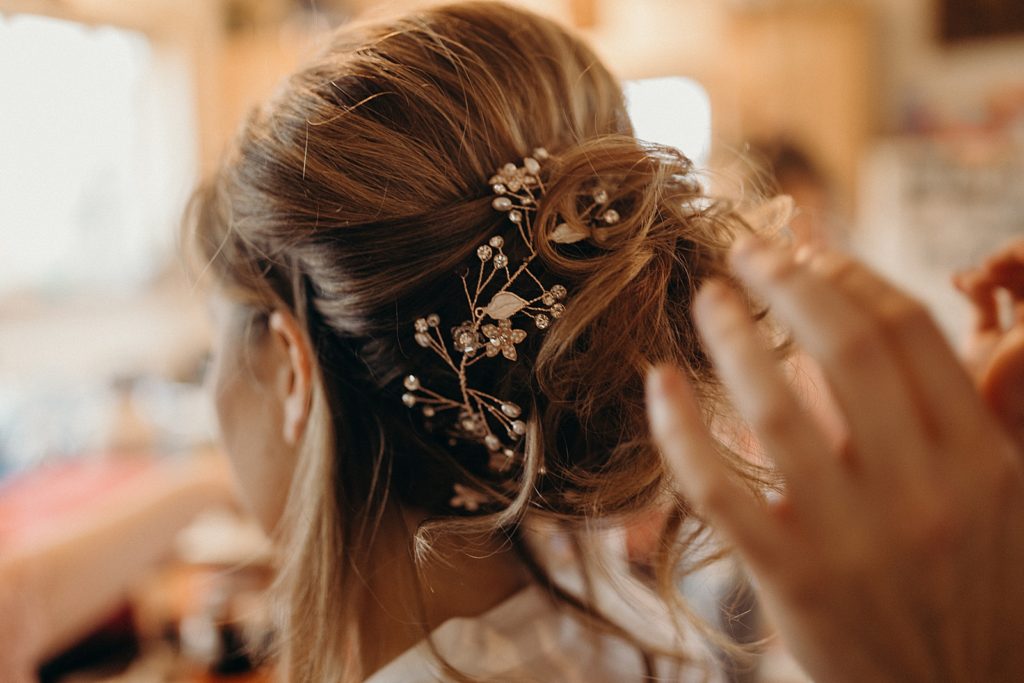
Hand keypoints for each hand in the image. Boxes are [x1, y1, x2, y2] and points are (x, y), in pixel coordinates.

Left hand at [646, 238, 1023, 682]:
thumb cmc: (971, 595)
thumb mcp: (1003, 503)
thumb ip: (966, 420)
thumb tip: (886, 325)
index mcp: (982, 461)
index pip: (908, 333)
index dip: (851, 276)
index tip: (811, 253)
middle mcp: (925, 492)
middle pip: (847, 347)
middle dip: (790, 281)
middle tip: (746, 251)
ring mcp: (856, 538)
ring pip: (776, 407)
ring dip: (731, 337)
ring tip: (707, 299)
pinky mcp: (794, 578)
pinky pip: (719, 486)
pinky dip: (680, 426)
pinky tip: (659, 382)